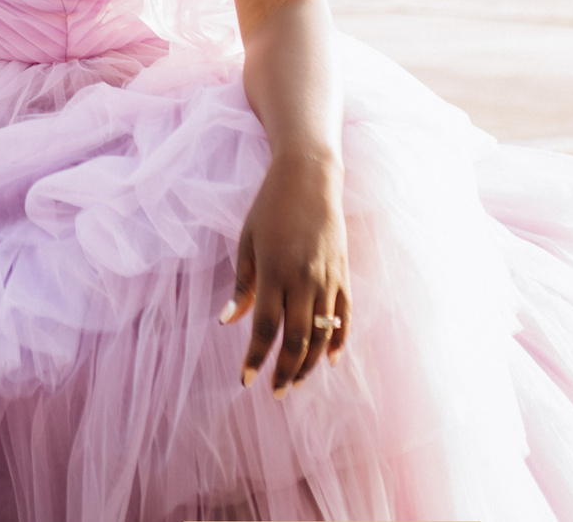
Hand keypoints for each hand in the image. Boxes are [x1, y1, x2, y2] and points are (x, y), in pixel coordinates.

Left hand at [217, 154, 348, 391]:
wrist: (310, 179)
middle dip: (286, 371)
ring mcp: (327, 279)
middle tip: (275, 392)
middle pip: (297, 339)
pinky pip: (345, 317)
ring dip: (311, 364)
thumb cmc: (269, 208)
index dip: (255, 357)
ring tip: (297, 382)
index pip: (264, 327)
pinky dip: (340, 341)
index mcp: (273, 271)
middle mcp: (303, 280)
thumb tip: (227, 321)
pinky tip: (332, 360)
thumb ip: (242, 285)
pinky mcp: (344, 275)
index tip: (245, 379)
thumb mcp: (246, 241)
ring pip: (323, 334)